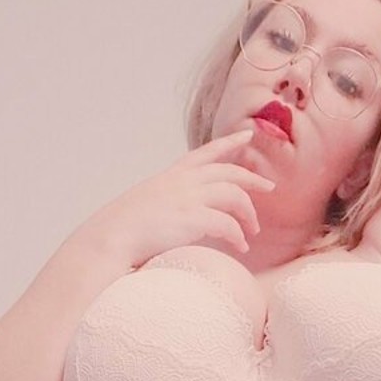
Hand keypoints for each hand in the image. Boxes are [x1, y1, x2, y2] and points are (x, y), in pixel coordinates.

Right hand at [83, 130, 274, 267]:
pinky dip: (238, 235)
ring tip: (252, 231)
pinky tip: (241, 246)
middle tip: (269, 188)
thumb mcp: (146, 205)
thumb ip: (165, 204)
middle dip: (252, 179)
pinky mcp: (193, 218)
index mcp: (171, 176)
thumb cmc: (124, 229)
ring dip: (248, 214)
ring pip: (234, 195)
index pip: (205, 152)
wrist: (110, 237)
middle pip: (228, 172)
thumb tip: (175, 217)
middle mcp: (182, 182)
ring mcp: (188, 198)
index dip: (229, 142)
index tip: (247, 135)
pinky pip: (228, 224)